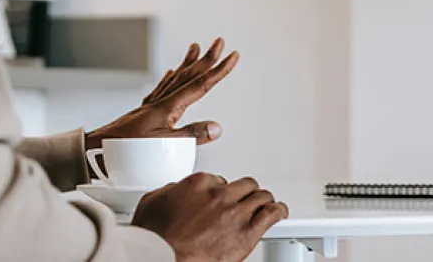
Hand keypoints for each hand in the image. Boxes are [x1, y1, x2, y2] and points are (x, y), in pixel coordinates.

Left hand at [86, 38, 239, 150]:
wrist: (96, 150)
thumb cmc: (127, 150)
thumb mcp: (164, 145)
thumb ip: (191, 135)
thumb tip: (217, 127)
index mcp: (168, 107)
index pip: (201, 84)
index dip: (219, 70)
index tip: (233, 56)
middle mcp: (161, 101)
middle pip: (189, 75)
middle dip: (207, 58)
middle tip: (220, 42)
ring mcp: (152, 105)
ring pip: (175, 78)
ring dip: (188, 63)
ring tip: (196, 48)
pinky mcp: (144, 112)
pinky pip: (161, 88)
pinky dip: (170, 78)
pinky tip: (172, 73)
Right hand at [132, 173, 288, 261]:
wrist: (163, 257)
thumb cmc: (156, 237)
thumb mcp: (152, 203)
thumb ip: (169, 192)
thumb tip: (175, 191)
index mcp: (199, 184)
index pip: (219, 179)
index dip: (221, 189)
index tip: (221, 197)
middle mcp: (220, 195)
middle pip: (245, 185)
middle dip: (245, 192)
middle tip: (247, 198)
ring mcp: (235, 213)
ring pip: (261, 197)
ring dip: (263, 200)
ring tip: (266, 204)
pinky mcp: (247, 232)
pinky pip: (272, 214)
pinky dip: (278, 211)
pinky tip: (279, 212)